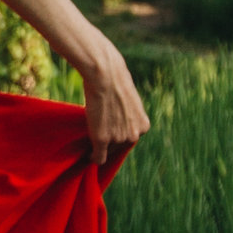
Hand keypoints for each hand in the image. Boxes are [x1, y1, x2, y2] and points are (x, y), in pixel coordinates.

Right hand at [77, 45, 150, 166]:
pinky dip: (93, 157)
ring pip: (108, 151)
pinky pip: (98, 157)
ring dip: (101, 146)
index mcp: (143, 126)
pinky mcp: (102, 139)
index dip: (119, 134)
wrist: (105, 75)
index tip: (110, 131)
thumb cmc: (115, 81)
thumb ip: (128, 115)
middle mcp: (134, 135)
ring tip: (93, 135)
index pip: (130, 138)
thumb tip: (119, 120)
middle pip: (119, 147)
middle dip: (111, 141)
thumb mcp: (129, 100)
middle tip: (99, 132)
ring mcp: (118, 138)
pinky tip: (89, 155)